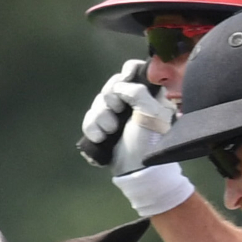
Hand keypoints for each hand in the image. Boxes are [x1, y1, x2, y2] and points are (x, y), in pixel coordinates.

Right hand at [81, 59, 173, 176]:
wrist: (137, 171)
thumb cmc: (149, 142)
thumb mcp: (152, 114)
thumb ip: (138, 93)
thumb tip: (121, 84)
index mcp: (147, 95)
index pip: (135, 70)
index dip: (128, 71)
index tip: (124, 80)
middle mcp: (130, 101)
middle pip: (111, 85)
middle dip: (111, 100)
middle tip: (118, 112)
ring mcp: (115, 114)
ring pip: (98, 102)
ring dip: (101, 118)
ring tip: (110, 132)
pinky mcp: (102, 127)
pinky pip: (89, 118)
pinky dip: (92, 128)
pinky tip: (100, 138)